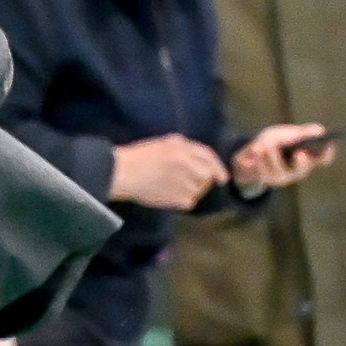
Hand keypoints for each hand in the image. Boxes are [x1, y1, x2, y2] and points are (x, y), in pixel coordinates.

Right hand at [108, 134, 229, 210]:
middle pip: (207, 176)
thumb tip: (205, 161)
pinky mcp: (176, 198)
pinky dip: (182, 201)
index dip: (218, 168)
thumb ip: (186, 149)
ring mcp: (182, 181)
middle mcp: (186, 163)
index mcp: (182, 148)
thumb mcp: (165, 143)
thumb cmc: (140, 157)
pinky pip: (189, 202)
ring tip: (173, 187)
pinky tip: (169, 195)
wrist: (123, 173)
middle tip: (188, 182)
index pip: (208, 157)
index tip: (222, 178)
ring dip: (191, 190)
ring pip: (198, 190)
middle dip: (202, 180)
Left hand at [233, 123, 335, 191]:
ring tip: (264, 144)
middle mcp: (297, 171)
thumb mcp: (287, 133)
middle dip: (302, 163)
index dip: (327, 153)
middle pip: (303, 169)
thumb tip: (320, 131)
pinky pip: (262, 171)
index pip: (323, 159)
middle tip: (299, 153)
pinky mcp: (265, 180)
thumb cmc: (273, 143)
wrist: (249, 156)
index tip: (328, 145)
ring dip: (271, 155)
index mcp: (307, 158)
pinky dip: (257, 158)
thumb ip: (301, 133)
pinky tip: (254, 149)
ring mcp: (281, 177)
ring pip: (279, 170)